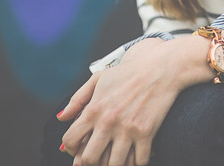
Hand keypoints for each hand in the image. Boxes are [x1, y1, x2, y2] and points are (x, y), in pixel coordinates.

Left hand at [58, 37, 205, 165]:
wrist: (161, 68)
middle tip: (97, 159)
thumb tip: (61, 118)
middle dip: (90, 163)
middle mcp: (108, 122)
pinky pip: (138, 161)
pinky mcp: (147, 133)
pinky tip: (135, 157)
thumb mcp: (99, 79)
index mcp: (94, 109)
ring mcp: (128, 129)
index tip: (78, 150)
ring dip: (114, 165)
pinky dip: (136, 163)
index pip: (71, 140)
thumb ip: (78, 99)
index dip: (71, 149)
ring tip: (116, 160)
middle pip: (90, 159)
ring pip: (114, 165)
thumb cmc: (129, 72)